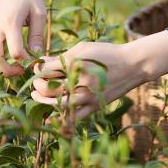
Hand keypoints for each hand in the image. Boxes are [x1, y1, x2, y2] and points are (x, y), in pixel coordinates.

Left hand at [31, 31, 167, 121]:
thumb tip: (42, 63)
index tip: (36, 68)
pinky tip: (48, 119)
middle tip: (35, 82)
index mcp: (75, 63)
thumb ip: (62, 56)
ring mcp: (87, 95)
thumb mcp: (83, 48)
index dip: (36, 70)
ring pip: (57, 104)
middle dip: (37, 85)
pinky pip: (73, 117)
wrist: (132, 65)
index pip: (45, 70)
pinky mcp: (94, 106)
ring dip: (42, 101)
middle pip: (47, 88)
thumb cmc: (106, 53)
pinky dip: (59, 120)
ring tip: (36, 96)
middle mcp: (79, 81)